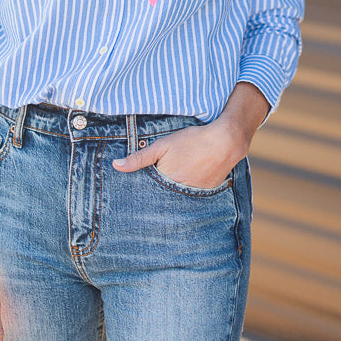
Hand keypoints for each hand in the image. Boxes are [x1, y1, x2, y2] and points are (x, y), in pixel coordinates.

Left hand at [112, 83, 269, 188]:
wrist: (225, 142)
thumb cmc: (191, 141)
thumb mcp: (162, 146)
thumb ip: (139, 158)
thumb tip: (116, 166)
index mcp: (166, 183)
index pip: (148, 194)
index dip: (141, 193)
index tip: (133, 195)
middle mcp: (180, 194)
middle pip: (162, 199)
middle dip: (156, 197)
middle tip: (151, 193)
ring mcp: (194, 196)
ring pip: (177, 199)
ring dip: (172, 196)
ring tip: (170, 188)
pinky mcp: (206, 194)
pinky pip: (191, 197)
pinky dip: (186, 193)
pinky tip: (186, 183)